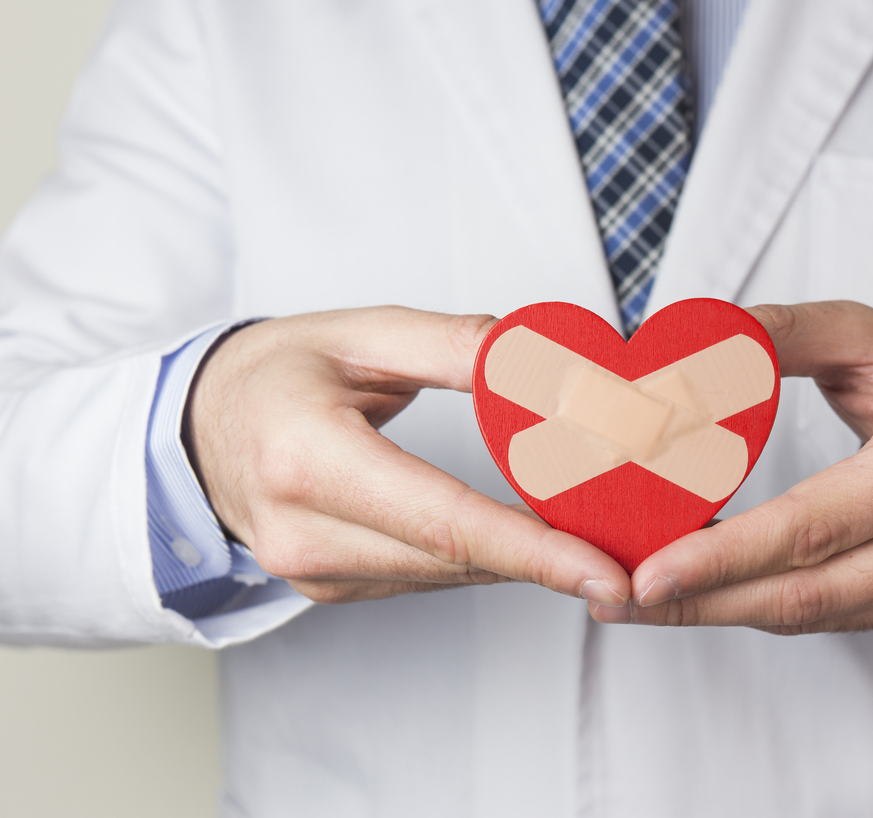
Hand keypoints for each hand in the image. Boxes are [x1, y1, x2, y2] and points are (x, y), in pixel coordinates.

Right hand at [185, 307, 630, 606]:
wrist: (195, 427)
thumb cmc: (274, 370)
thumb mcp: (360, 332)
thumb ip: (455, 346)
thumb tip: (548, 363)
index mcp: (307, 459)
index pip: (443, 520)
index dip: (533, 551)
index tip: (605, 572)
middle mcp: (303, 531)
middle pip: (454, 559)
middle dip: (549, 560)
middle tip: (631, 553)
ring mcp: (310, 571)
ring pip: (445, 576)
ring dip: (519, 561)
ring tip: (593, 542)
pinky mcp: (326, 587)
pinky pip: (423, 578)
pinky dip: (478, 559)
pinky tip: (523, 539)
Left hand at [593, 301, 872, 632]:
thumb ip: (789, 330)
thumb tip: (697, 333)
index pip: (815, 525)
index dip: (727, 555)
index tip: (648, 571)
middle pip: (806, 593)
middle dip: (702, 601)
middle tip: (618, 598)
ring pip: (813, 617)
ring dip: (721, 611)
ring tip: (642, 599)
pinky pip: (832, 619)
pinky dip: (763, 606)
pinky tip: (707, 592)